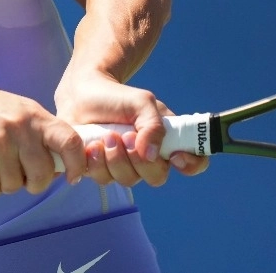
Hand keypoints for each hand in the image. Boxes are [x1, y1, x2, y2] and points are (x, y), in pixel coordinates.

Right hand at [0, 75, 87, 197]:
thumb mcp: (16, 110)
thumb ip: (40, 132)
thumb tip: (65, 165)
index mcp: (34, 115)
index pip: (70, 141)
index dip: (77, 164)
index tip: (73, 177)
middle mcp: (19, 127)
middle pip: (42, 174)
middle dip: (33, 183)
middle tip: (21, 175)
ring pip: (15, 185)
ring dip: (5, 184)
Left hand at [55, 71, 208, 187]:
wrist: (82, 94)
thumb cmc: (117, 97)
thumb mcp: (141, 102)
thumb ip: (153, 125)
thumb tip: (152, 154)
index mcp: (166, 142)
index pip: (193, 163)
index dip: (191, 165)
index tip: (176, 156)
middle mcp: (148, 159)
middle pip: (157, 177)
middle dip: (140, 160)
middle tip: (125, 136)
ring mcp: (124, 167)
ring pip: (128, 180)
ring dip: (116, 158)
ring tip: (105, 136)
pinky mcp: (101, 170)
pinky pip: (104, 179)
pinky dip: (97, 163)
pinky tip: (92, 146)